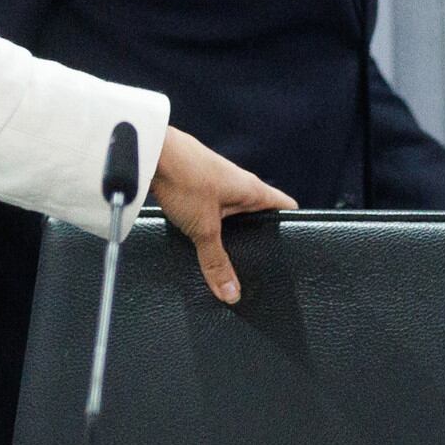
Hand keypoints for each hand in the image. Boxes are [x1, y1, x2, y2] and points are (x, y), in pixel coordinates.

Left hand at [149, 127, 295, 305]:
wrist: (150, 150)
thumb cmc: (185, 177)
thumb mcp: (203, 228)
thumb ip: (216, 262)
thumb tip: (232, 293)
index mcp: (253, 190)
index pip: (286, 207)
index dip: (292, 228)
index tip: (294, 251)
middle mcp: (240, 185)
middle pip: (260, 214)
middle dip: (259, 238)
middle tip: (260, 266)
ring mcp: (219, 184)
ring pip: (234, 213)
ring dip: (231, 233)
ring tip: (229, 259)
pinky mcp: (198, 185)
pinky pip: (213, 210)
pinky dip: (212, 225)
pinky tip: (201, 241)